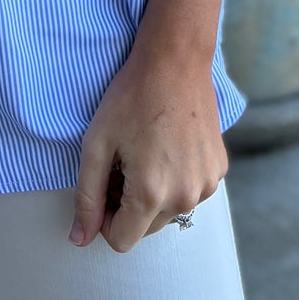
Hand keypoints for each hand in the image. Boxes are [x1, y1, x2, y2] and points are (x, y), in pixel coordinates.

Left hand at [68, 38, 227, 254]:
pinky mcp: (219, 170)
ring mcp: (207, 185)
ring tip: (147, 150)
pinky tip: (169, 145)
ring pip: (168, 212)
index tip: (104, 183)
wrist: (175, 60)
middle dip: (128, 205)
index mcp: (152, 193)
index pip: (121, 240)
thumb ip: (86, 197)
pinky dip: (176, 179)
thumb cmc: (131, 97)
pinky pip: (190, 192)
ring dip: (153, 194)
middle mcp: (185, 197)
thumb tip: (79, 239)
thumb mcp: (96, 143)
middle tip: (123, 162)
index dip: (104, 217)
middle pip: (145, 228)